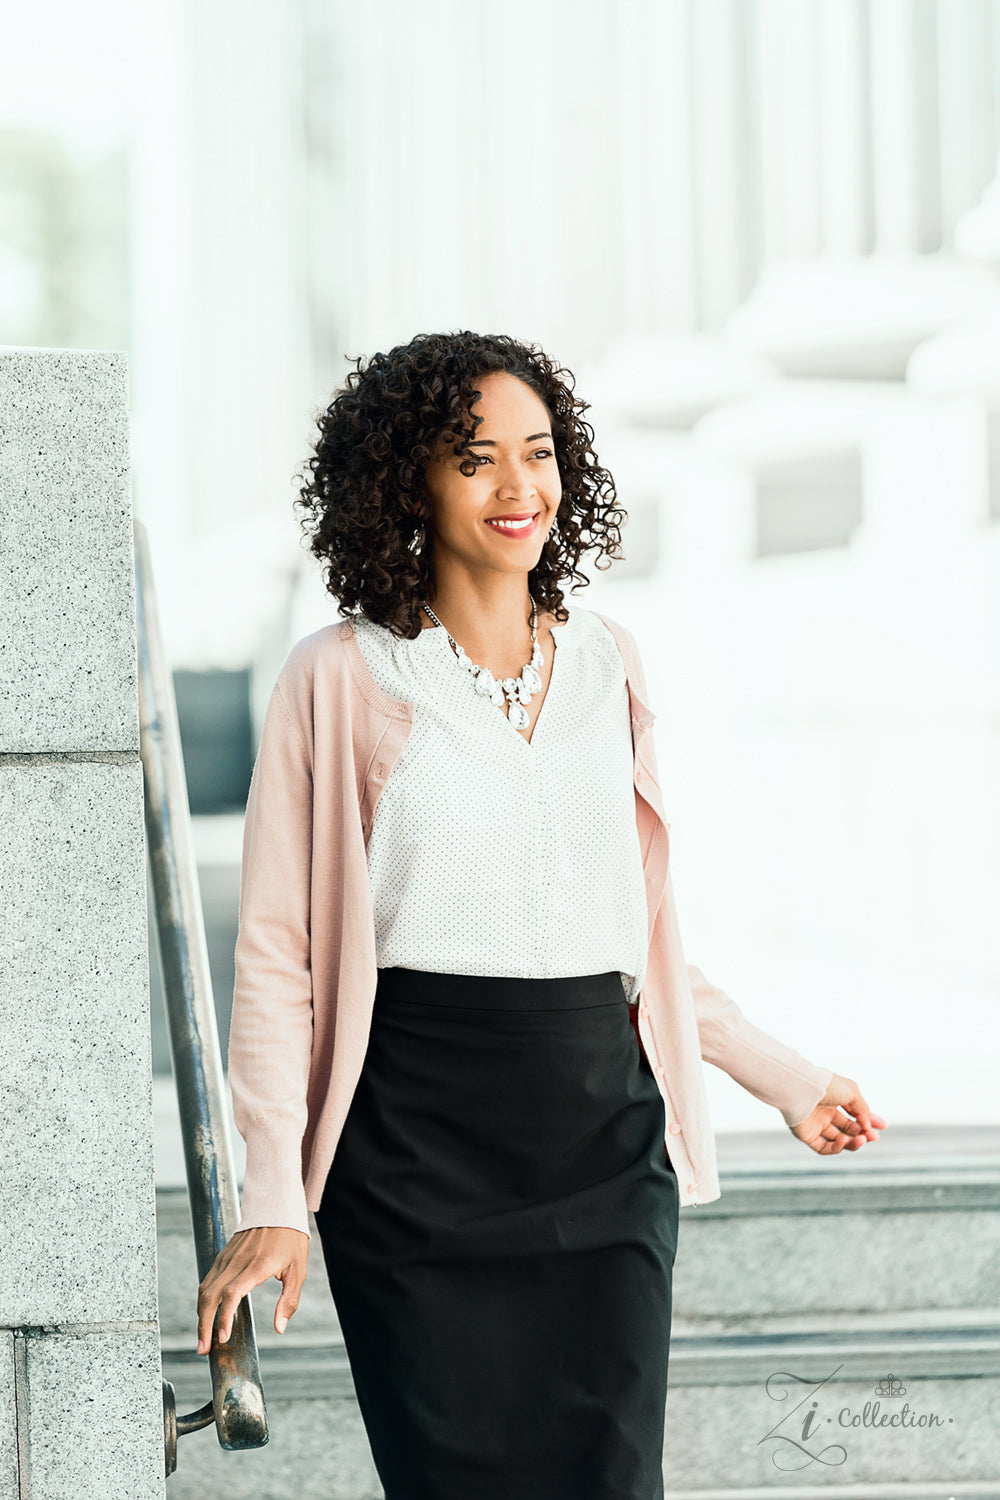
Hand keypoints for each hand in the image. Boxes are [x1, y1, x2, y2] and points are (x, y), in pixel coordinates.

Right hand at [196, 1226, 308, 1353]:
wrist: (277, 1207)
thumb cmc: (290, 1239)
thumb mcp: (298, 1270)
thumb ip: (289, 1300)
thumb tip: (279, 1328)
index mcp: (257, 1264)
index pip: (232, 1293)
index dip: (224, 1317)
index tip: (223, 1338)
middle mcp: (237, 1261)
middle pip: (211, 1295)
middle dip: (204, 1325)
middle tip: (204, 1349)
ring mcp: (227, 1257)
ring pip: (205, 1289)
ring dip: (201, 1315)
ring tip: (203, 1339)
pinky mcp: (223, 1256)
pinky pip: (208, 1280)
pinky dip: (204, 1300)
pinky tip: (206, 1315)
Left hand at [789, 1072, 886, 1153]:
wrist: (801, 1089)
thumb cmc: (826, 1086)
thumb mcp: (852, 1092)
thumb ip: (863, 1109)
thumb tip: (868, 1125)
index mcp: (834, 1099)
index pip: (854, 1114)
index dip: (868, 1121)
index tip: (883, 1126)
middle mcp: (824, 1112)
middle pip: (848, 1129)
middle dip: (863, 1134)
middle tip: (874, 1137)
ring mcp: (815, 1124)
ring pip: (838, 1140)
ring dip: (853, 1142)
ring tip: (862, 1139)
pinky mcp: (807, 1136)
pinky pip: (824, 1148)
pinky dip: (837, 1147)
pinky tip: (844, 1140)